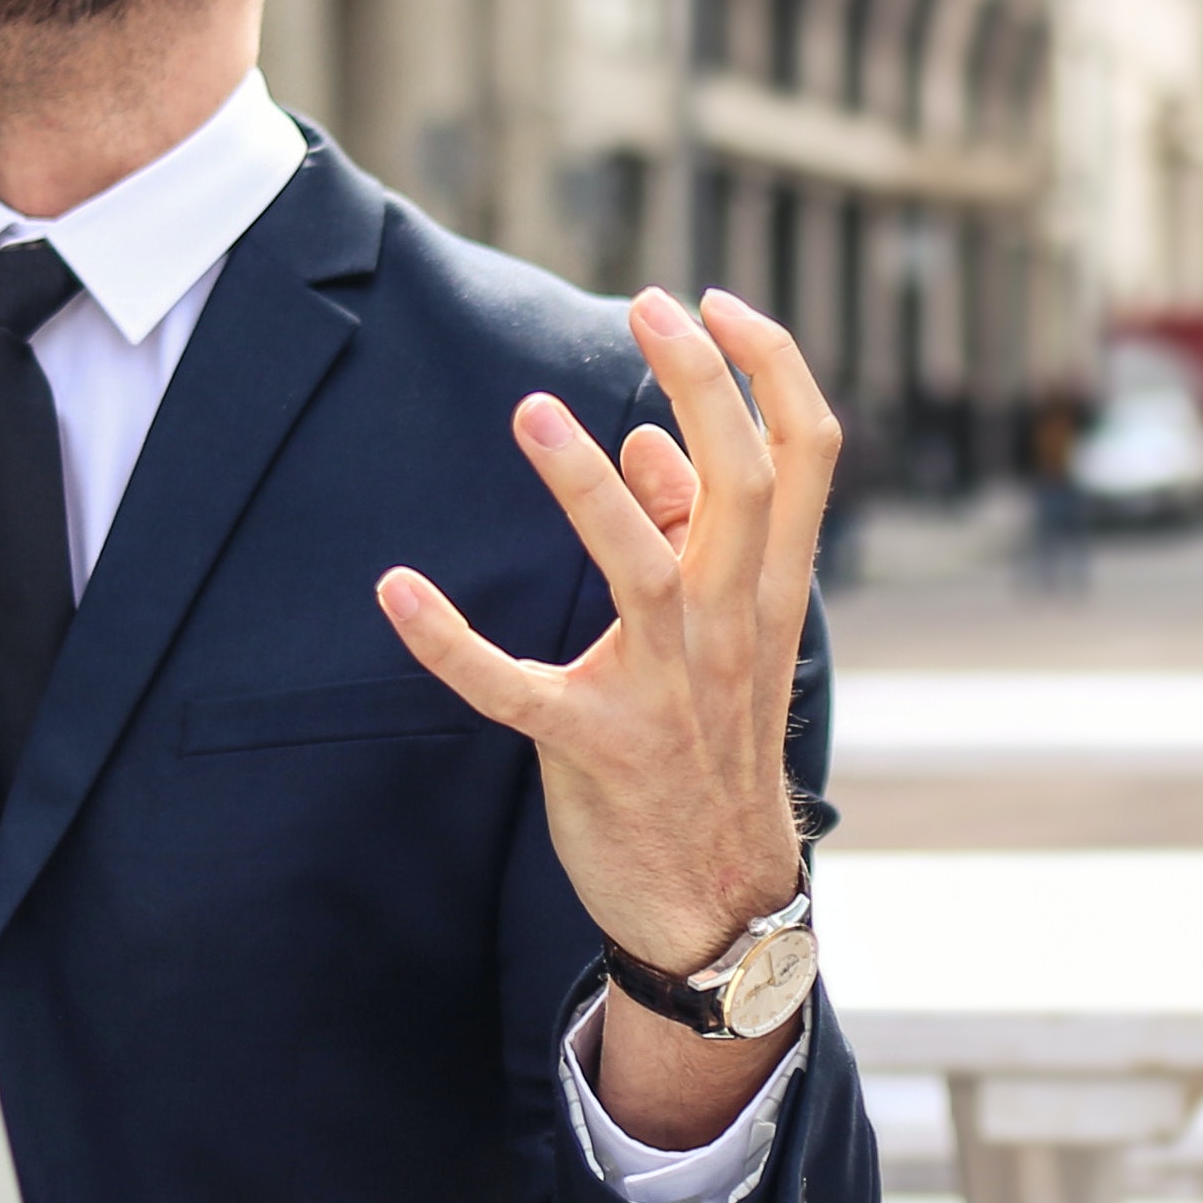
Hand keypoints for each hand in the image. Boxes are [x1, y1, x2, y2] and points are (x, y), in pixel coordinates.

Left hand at [378, 291, 836, 1124]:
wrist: (716, 900)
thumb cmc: (711, 746)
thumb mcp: (728, 638)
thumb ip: (693, 539)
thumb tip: (646, 442)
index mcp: (770, 592)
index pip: (805, 457)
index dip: (771, 368)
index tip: (716, 302)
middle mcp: (732, 627)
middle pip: (742, 482)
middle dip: (701, 383)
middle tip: (648, 305)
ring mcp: (667, 689)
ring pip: (641, 568)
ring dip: (584, 486)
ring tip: (531, 411)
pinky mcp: (594, 746)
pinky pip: (515, 686)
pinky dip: (452, 641)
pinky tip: (397, 590)